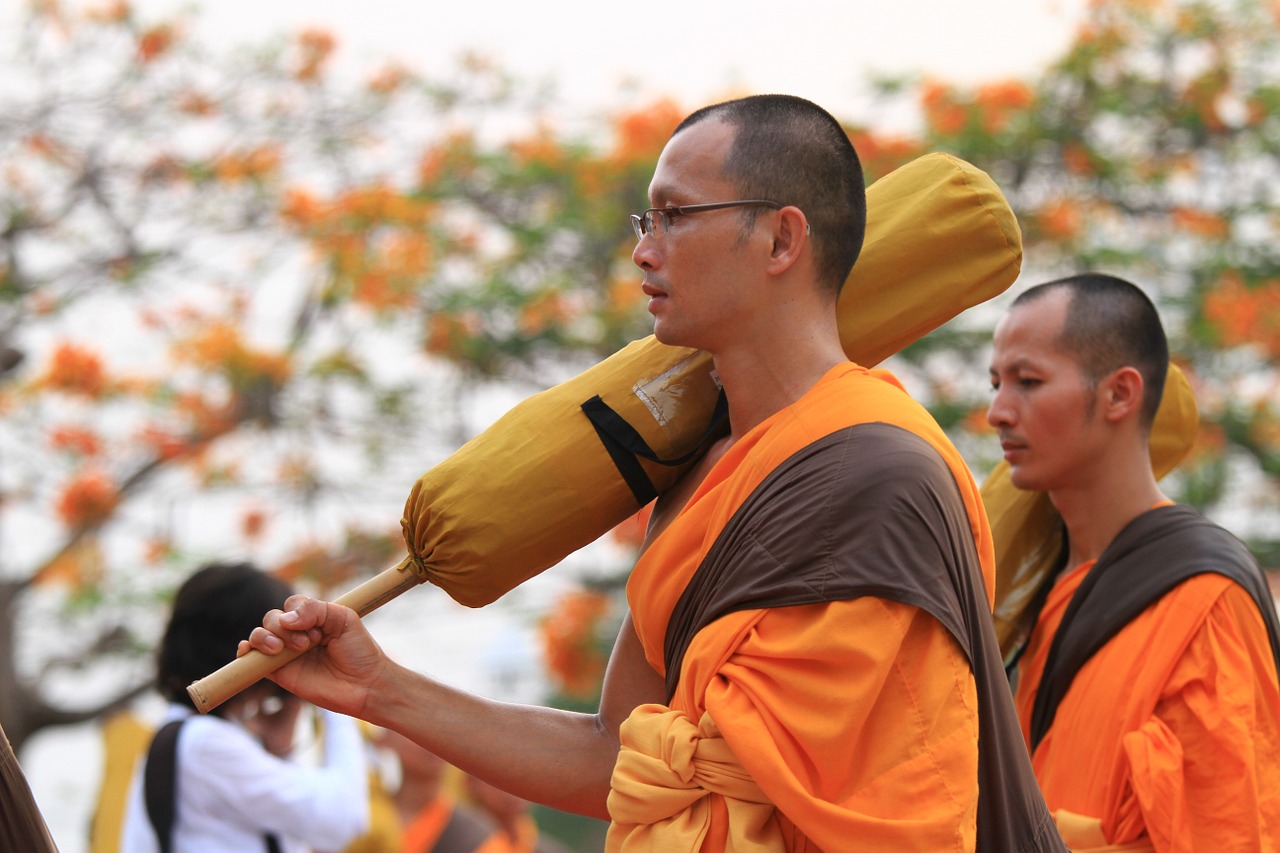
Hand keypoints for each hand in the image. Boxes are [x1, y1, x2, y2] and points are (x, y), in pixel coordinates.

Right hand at [238, 594, 385, 719]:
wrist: (365, 685)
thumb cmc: (359, 651)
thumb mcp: (344, 619)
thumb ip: (316, 610)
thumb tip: (284, 620)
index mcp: (314, 618)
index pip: (292, 604)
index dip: (297, 612)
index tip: (317, 629)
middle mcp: (297, 633)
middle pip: (272, 618)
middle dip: (284, 628)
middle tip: (308, 643)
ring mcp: (286, 652)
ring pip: (259, 635)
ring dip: (265, 637)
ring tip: (282, 650)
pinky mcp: (279, 673)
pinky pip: (252, 660)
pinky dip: (245, 652)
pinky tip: (247, 651)